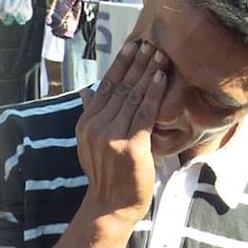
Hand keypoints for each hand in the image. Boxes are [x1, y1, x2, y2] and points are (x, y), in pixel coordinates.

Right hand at [75, 39, 168, 226]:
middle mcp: (96, 126)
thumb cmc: (107, 174)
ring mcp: (112, 136)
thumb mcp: (91, 143)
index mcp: (86, 123)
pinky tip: (161, 78)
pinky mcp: (131, 146)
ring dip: (148, 72)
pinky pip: (145, 113)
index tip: (131, 46)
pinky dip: (154, 93)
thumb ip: (91, 115)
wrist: (112, 205)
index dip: (119, 65)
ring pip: (133, 97)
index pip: (105, 87)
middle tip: (150, 42)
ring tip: (159, 54)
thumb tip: (87, 91)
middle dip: (136, 63)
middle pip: (120, 88)